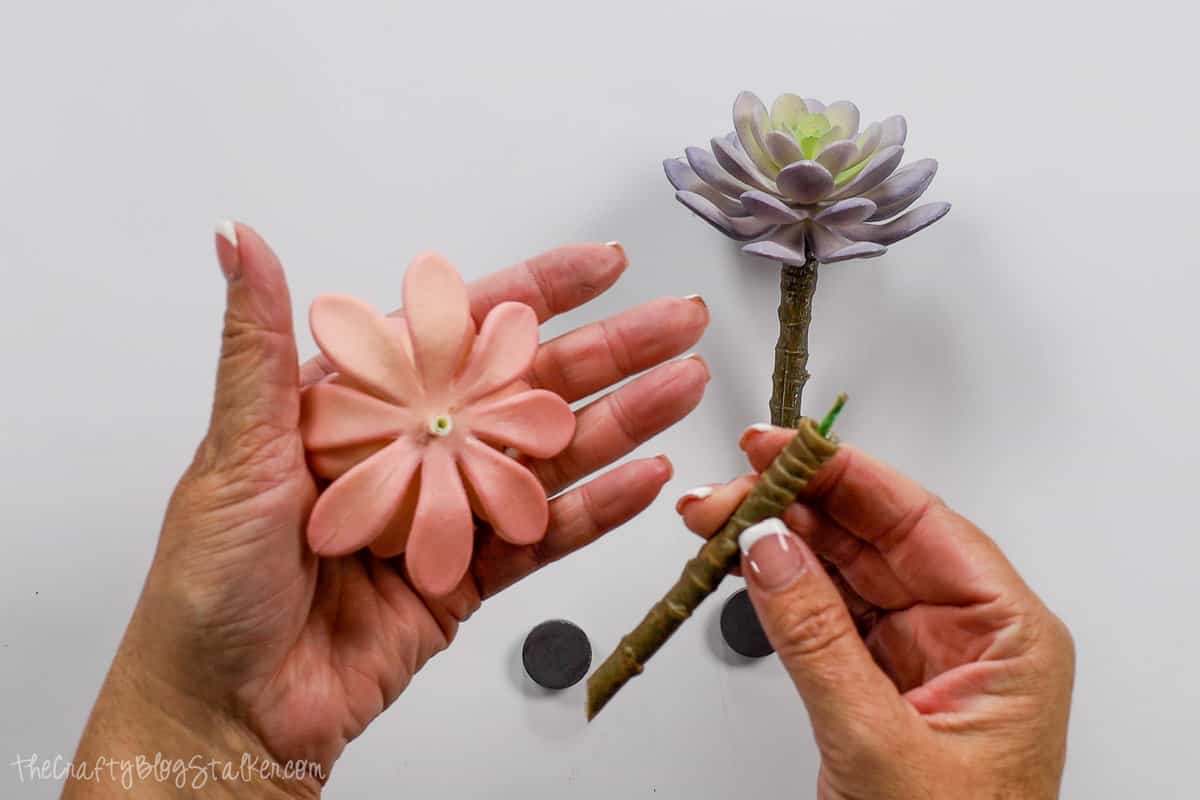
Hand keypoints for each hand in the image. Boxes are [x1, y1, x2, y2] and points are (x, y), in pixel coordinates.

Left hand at [67, 224, 709, 796]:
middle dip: (609, 350)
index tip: (600, 265)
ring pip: (550, 456)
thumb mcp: (237, 451)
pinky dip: (598, 509)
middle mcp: (416, 449)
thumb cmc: (210, 586)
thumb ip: (260, 344)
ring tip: (684, 385)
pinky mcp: (469, 575)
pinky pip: (545, 535)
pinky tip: (646, 476)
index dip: (537, 293)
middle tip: (676, 322)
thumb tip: (241, 242)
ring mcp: (450, 511)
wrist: (230, 710)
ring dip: (622, 420)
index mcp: (363, 404)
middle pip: (527, 388)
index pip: (462, 328)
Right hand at [677, 426, 1073, 799]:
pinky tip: (743, 564)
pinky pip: (825, 612)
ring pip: (843, 570)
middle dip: (796, 505)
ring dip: (778, 542)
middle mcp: (967, 635)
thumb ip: (815, 636)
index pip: (921, 522)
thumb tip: (767, 549)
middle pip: (875, 537)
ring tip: (719, 519)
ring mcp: (919, 657)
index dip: (847, 474)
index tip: (785, 447)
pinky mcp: (878, 681)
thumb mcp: (878, 741)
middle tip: (731, 485)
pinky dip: (779, 588)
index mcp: (1008, 635)